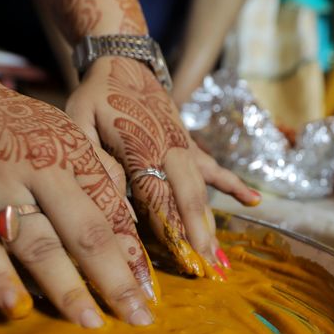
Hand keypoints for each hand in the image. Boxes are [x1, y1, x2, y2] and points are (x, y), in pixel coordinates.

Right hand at [0, 74, 155, 327]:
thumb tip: (127, 227)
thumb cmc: (7, 122)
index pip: (111, 212)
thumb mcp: (59, 134)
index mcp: (69, 151)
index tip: (151, 294)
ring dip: (66, 286)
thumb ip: (91, 177)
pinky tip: (17, 308)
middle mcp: (37, 167)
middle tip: (138, 318)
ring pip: (36, 242)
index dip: (133, 256)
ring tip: (90, 323)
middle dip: (114, 279)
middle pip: (84, 231)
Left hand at [66, 57, 259, 277]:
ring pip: (200, 191)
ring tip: (219, 258)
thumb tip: (115, 198)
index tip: (180, 257)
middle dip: (196, 235)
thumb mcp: (79, 125)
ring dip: (210, 224)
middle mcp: (169, 149)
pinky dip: (234, 185)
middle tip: (205, 269)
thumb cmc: (94, 99)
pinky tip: (254, 201)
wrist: (122, 64)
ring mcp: (183, 148)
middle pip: (186, 198)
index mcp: (141, 147)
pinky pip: (214, 169)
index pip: (158, 196)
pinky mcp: (190, 146)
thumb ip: (95, 160)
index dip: (170, 227)